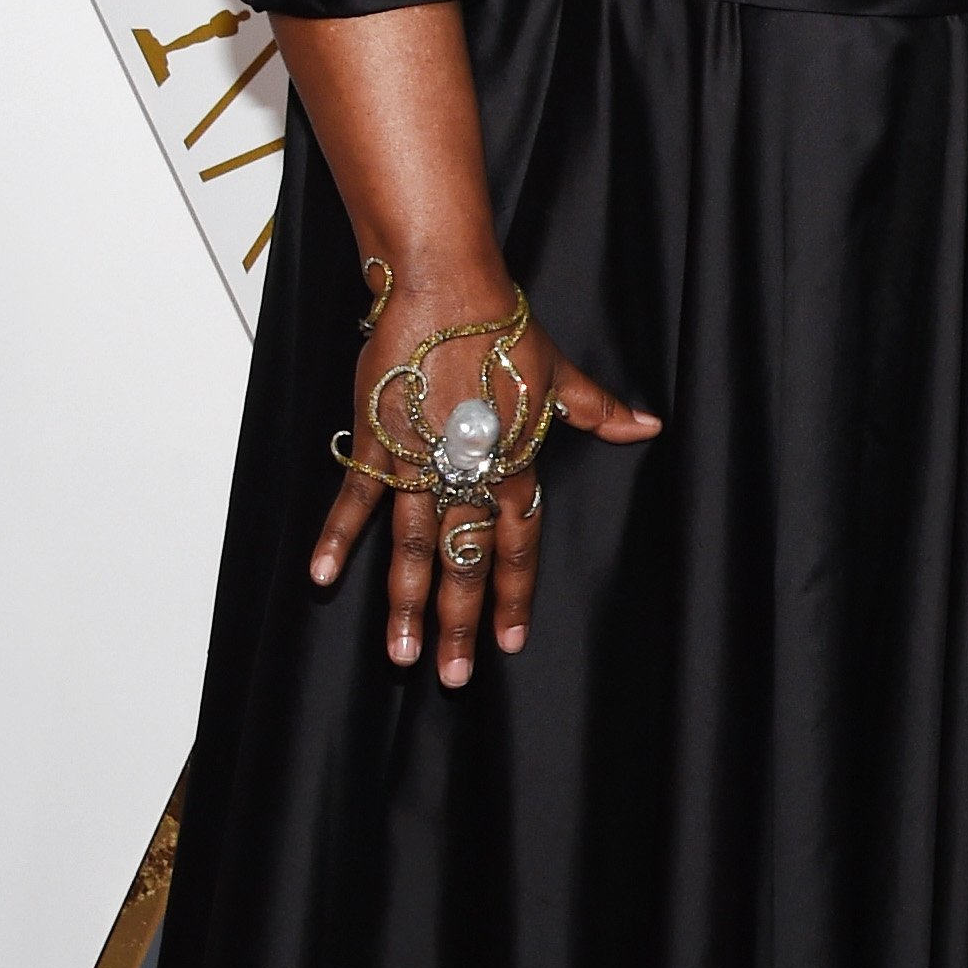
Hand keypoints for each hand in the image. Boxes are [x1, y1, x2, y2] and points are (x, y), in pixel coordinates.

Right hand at [308, 253, 659, 686]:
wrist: (448, 290)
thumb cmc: (503, 328)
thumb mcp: (559, 373)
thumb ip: (595, 410)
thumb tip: (644, 426)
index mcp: (515, 464)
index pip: (516, 546)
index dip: (512, 595)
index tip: (508, 643)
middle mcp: (470, 474)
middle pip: (465, 562)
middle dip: (459, 622)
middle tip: (451, 676)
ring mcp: (420, 463)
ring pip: (416, 548)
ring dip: (407, 603)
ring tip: (402, 654)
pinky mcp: (379, 443)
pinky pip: (356, 501)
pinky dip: (338, 539)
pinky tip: (324, 578)